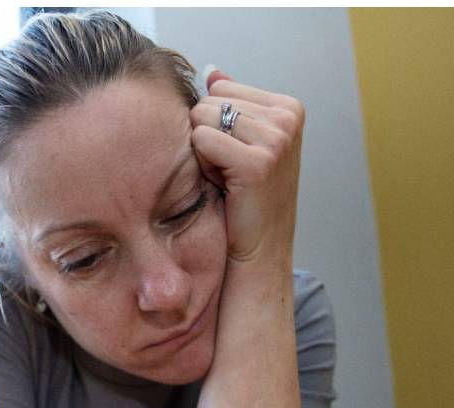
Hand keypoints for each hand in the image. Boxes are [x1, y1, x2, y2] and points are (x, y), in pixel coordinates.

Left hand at [189, 68, 304, 270]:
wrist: (260, 251)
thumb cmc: (246, 202)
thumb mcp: (242, 145)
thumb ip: (231, 105)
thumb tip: (212, 72)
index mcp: (288, 106)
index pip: (220, 90)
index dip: (216, 127)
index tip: (236, 159)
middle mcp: (288, 117)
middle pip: (208, 102)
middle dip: (208, 139)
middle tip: (229, 173)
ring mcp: (277, 137)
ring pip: (202, 120)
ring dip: (205, 155)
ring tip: (228, 179)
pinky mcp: (258, 161)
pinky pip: (202, 141)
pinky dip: (203, 166)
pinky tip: (224, 186)